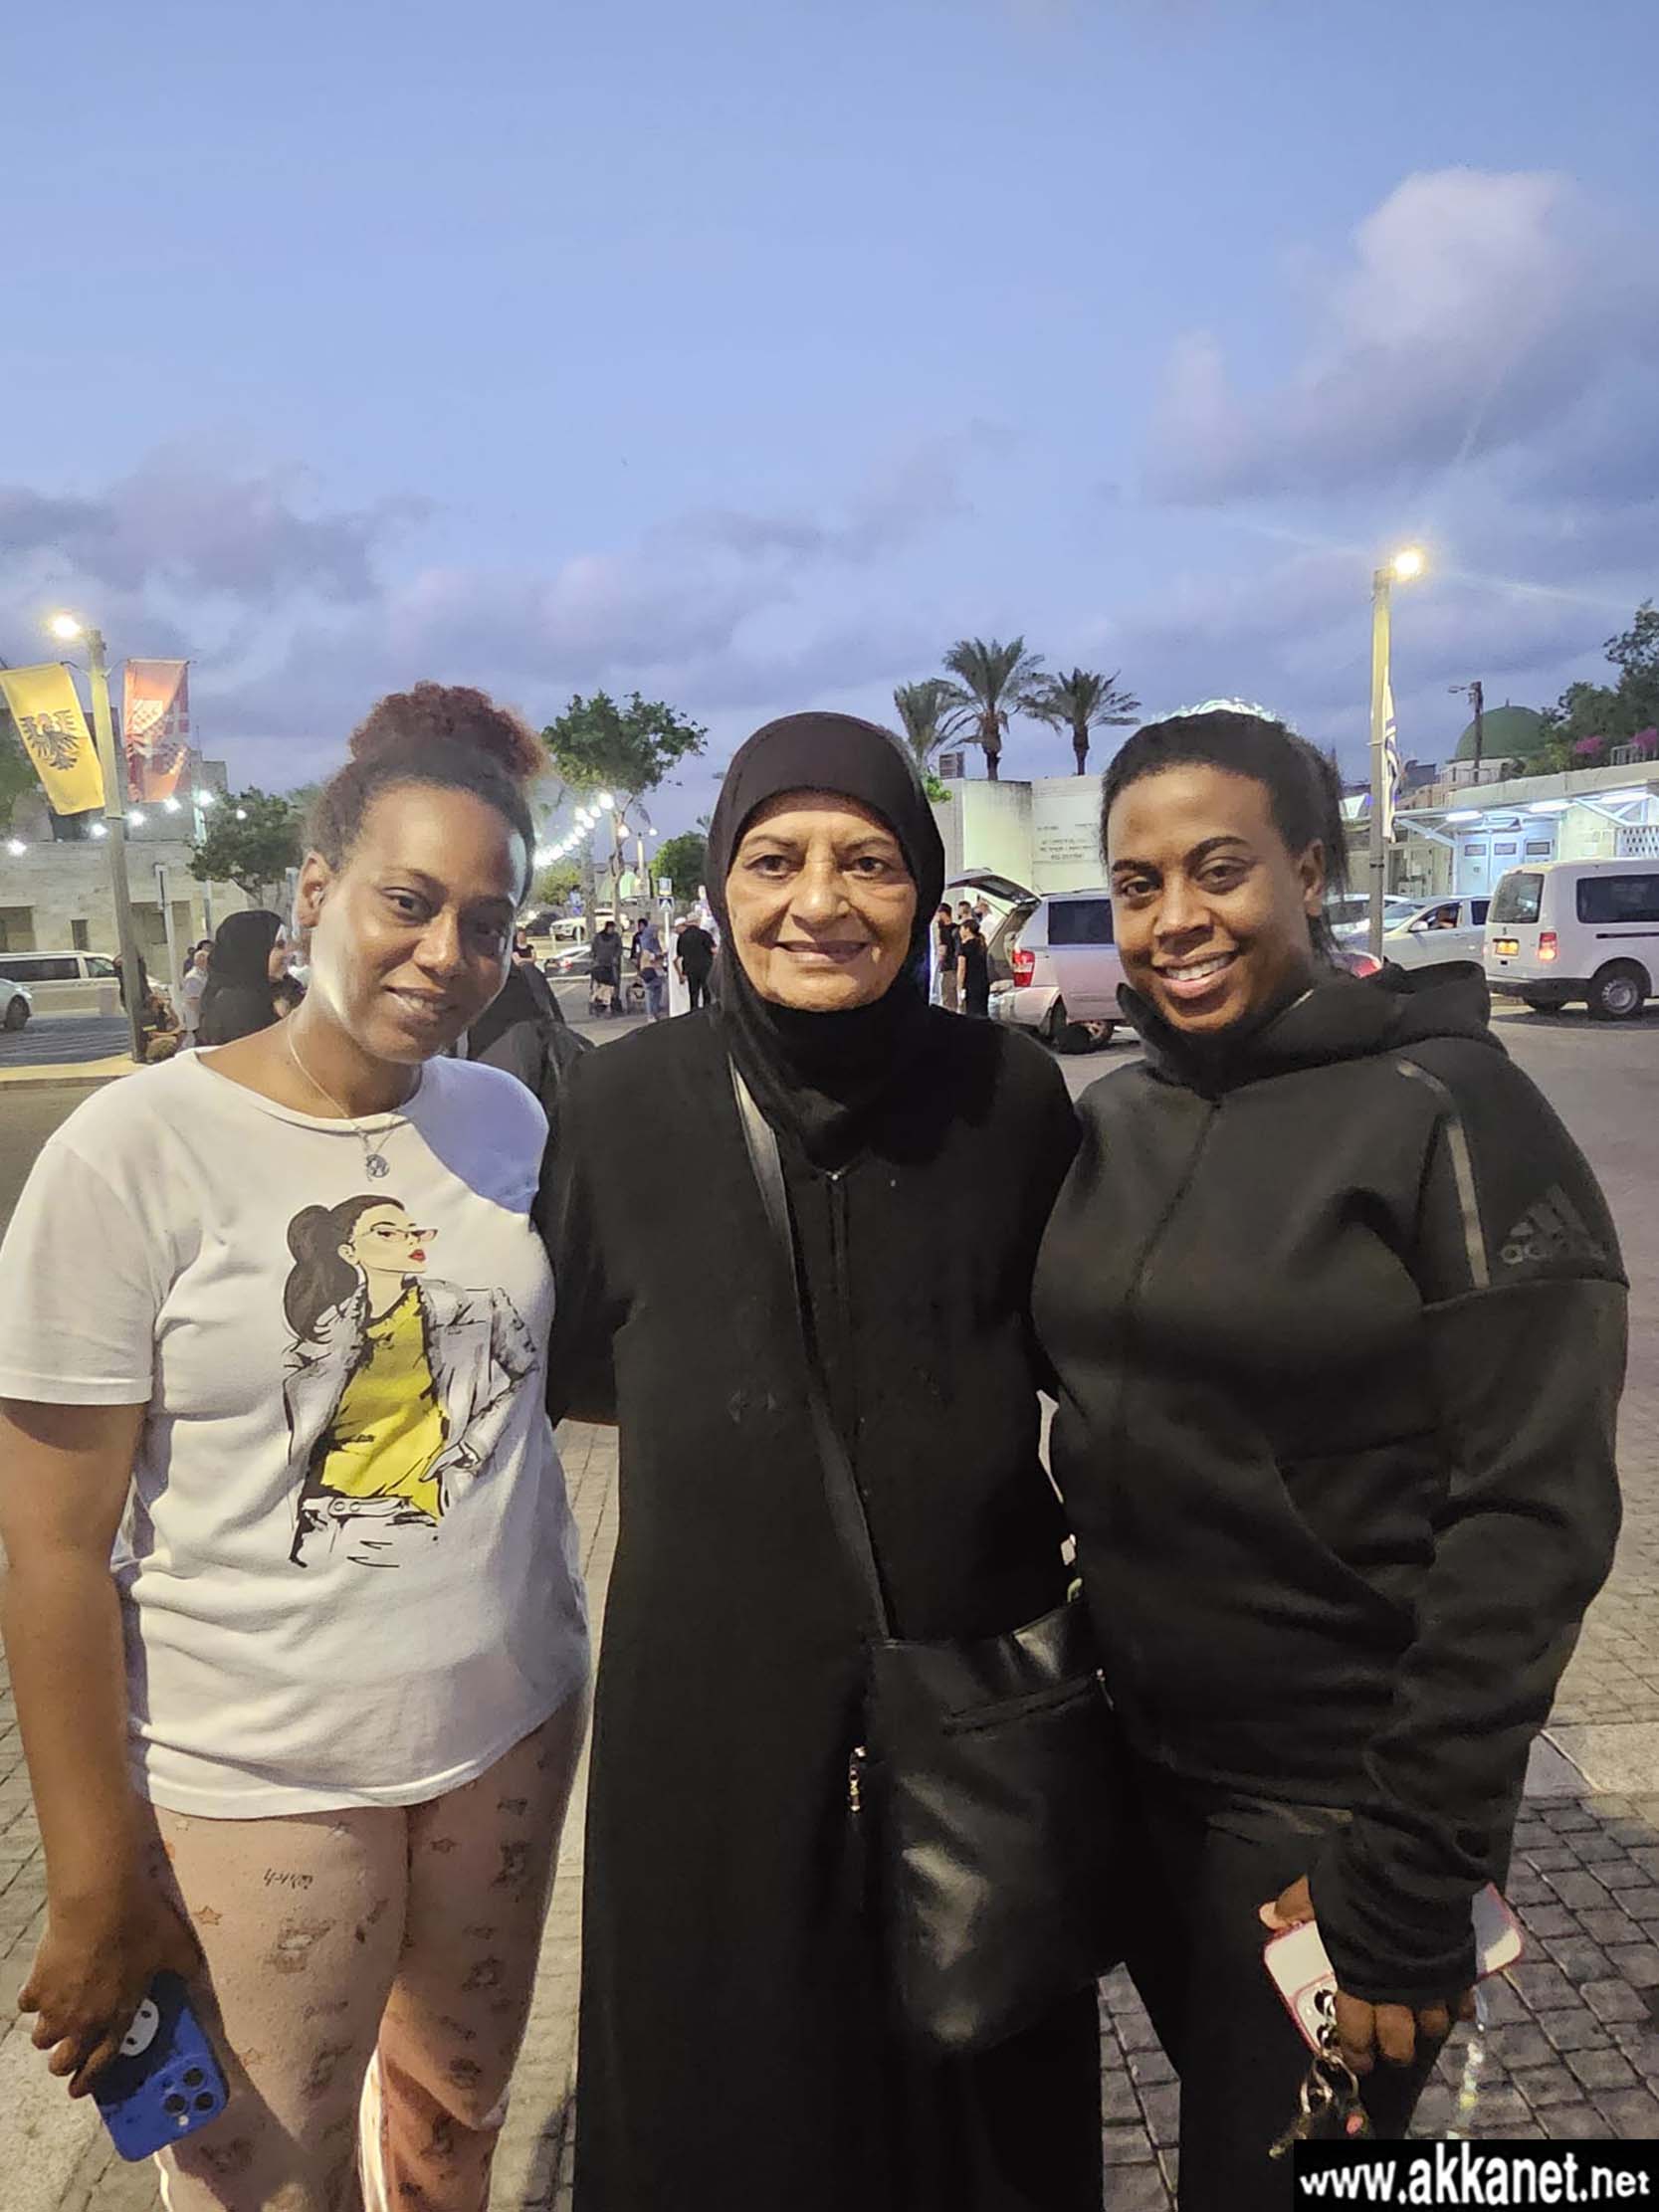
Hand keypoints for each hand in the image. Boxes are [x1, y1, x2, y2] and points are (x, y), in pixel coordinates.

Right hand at [19, 1878, 199, 2096]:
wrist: (100, 1904)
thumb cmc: (142, 1926)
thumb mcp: (176, 1948)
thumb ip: (184, 1967)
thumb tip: (196, 1972)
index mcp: (119, 2017)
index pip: (102, 2063)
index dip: (87, 2081)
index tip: (77, 2089)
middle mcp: (85, 2021)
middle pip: (61, 2063)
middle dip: (62, 2062)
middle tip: (65, 2050)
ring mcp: (57, 2007)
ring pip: (41, 2039)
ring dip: (48, 2031)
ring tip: (57, 2014)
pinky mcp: (37, 1987)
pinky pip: (27, 2005)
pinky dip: (34, 1998)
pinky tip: (44, 1985)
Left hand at [1260, 1877, 1474, 2074]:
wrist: (1413, 1867)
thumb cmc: (1360, 1883)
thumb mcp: (1319, 1890)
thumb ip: (1296, 1907)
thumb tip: (1267, 1916)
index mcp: (1356, 1979)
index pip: (1355, 2031)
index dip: (1357, 2051)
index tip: (1359, 2061)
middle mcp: (1394, 1993)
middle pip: (1399, 2043)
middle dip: (1395, 2051)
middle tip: (1391, 2051)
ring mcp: (1429, 1985)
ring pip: (1433, 2027)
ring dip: (1426, 2029)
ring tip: (1421, 2025)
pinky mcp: (1457, 1970)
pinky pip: (1462, 2001)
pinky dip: (1458, 2007)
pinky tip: (1455, 2006)